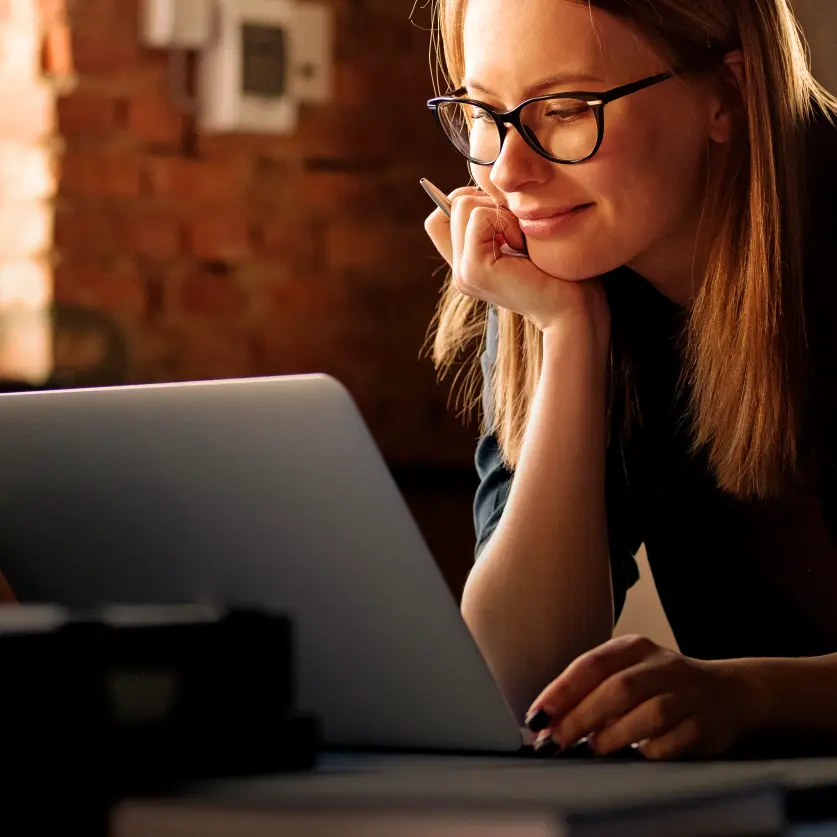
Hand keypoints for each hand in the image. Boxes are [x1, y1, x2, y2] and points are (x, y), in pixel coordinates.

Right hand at [423, 185, 608, 336]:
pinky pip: (478, 217)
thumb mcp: (520, 235)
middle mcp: (459, 269)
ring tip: (520, 240)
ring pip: (463, 205)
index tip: (504, 216)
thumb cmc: (558, 268)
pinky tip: (521, 246)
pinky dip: (505, 222)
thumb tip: (485, 184)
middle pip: (453, 203)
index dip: (468, 201)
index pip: (440, 216)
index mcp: (467, 263)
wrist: (572, 306)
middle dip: (489, 202)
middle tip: (517, 230)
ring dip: (499, 212)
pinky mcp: (473, 269)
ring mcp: (462, 272)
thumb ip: (496, 218)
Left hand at [525, 635, 756, 759]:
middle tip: (553, 741)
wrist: (729, 694)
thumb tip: (547, 720)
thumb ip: (592, 689)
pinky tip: (632, 758)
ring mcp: (687, 694)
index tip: (537, 715)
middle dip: (580, 717)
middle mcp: (661, 666)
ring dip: (613, 736)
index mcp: (634, 647)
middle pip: (617, 689)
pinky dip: (649, 752)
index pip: (592, 664)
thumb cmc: (661, 686)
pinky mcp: (705, 726)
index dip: (562, 691)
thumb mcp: (628, 672)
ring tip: (589, 750)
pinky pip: (674, 743)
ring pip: (648, 714)